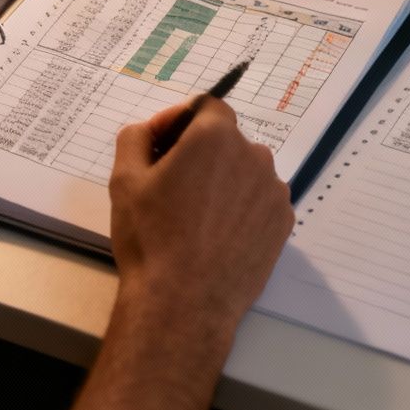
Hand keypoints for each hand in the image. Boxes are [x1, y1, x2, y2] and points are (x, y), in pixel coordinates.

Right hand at [41, 99, 294, 409]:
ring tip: (195, 217)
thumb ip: (135, 138)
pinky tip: (217, 236)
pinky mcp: (284, 223)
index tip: (163, 145)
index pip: (206, 107)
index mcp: (216, 136)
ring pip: (245, 172)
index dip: (182, 121)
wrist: (184, 303)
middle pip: (227, 140)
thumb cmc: (151, 239)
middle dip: (201, 153)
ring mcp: (274, 191)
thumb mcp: (125, 181)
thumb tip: (148, 129)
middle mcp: (254, 156)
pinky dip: (241, 209)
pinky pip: (260, 202)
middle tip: (172, 185)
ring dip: (223, 181)